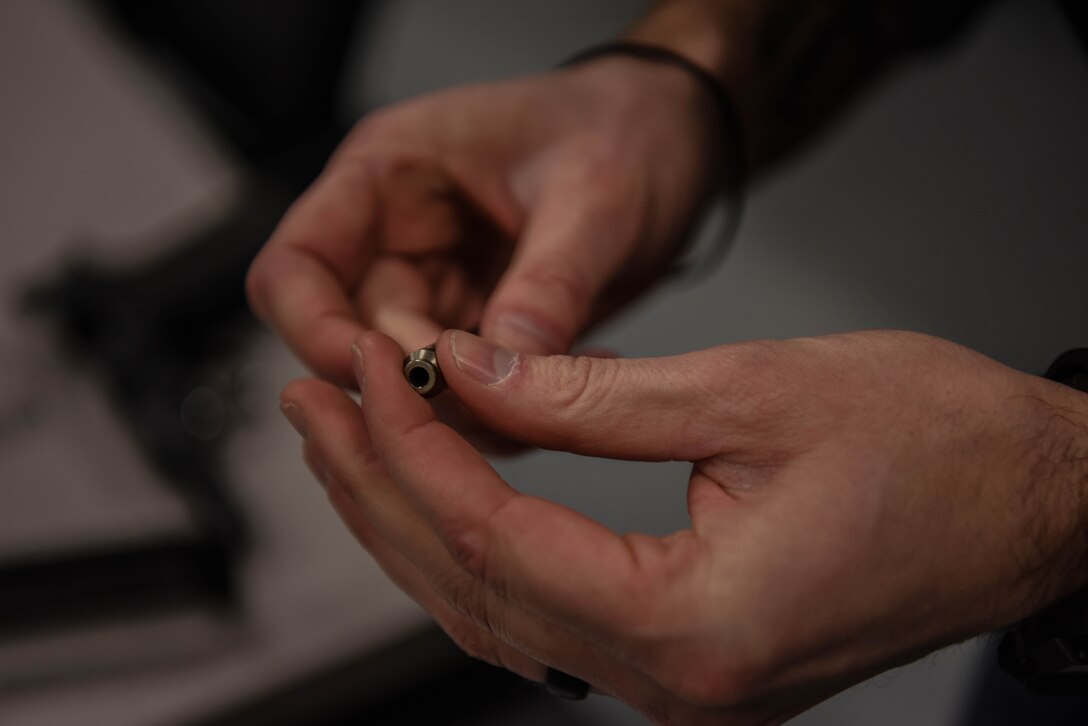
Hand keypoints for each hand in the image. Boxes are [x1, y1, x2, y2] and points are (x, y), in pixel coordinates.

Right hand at [247, 57, 723, 387]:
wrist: (679, 139)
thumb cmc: (627, 127)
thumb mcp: (594, 196)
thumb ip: (545, 286)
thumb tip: (502, 372)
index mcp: (389, 175)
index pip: (295, 268)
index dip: (316, 332)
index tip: (380, 376)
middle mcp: (399, 234)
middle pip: (351, 338)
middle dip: (417, 382)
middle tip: (500, 400)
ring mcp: (440, 283)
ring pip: (412, 377)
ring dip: (473, 404)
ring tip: (555, 392)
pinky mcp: (482, 321)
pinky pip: (469, 387)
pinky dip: (511, 403)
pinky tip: (570, 383)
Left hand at [281, 329, 1087, 723]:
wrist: (1035, 502)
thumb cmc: (939, 447)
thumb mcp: (751, 390)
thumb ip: (589, 395)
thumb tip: (472, 376)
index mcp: (700, 630)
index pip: (499, 544)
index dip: (414, 455)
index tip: (364, 381)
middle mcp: (680, 688)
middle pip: (479, 592)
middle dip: (386, 493)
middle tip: (319, 406)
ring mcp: (683, 686)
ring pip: (501, 612)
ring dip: (419, 523)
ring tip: (351, 442)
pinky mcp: (691, 658)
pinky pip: (551, 612)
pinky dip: (482, 548)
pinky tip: (440, 492)